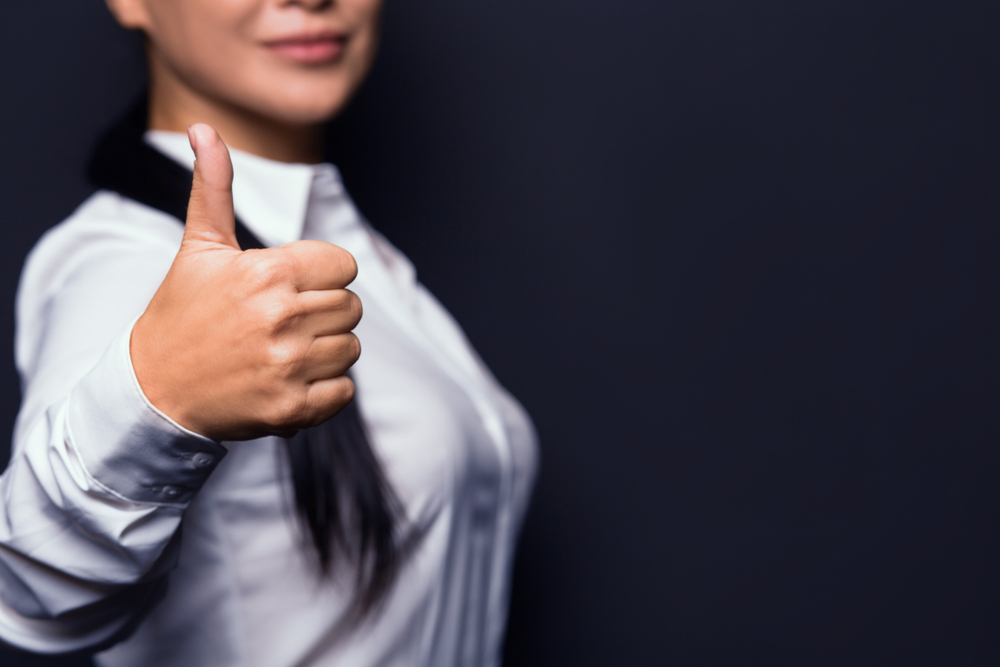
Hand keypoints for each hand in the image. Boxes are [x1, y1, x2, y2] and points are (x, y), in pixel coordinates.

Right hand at [130, 124, 360, 440]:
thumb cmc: (181, 313)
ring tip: (283, 352)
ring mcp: (288, 366)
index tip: (291, 287)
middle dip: (324, 313)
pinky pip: (345, 391)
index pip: (344, 266)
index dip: (322, 275)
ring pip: (352, 348)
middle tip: (283, 323)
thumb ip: (213, 187)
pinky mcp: (293, 408)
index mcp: (267, 272)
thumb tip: (202, 129)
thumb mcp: (198, 247)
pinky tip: (289, 381)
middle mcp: (282, 317)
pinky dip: (325, 390)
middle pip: (352, 307)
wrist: (154, 390)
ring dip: (326, 352)